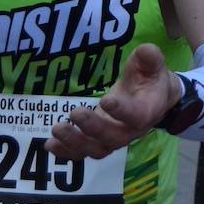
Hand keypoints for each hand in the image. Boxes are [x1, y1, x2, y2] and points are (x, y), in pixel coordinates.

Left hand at [46, 43, 174, 159]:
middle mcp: (131, 131)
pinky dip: (66, 152)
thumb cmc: (149, 78)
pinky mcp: (98, 141)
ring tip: (57, 130)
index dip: (122, 111)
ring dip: (75, 142)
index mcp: (147, 111)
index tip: (106, 100)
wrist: (153, 99)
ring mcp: (113, 139)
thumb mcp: (153, 64)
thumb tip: (146, 50)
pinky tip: (50, 144)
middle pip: (113, 137)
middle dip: (92, 128)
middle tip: (74, 113)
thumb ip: (150, 57)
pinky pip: (83, 152)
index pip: (137, 116)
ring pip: (96, 149)